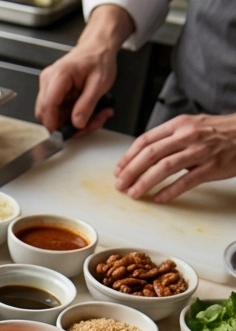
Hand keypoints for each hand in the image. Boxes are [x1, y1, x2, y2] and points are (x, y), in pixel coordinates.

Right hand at [36, 51, 115, 133]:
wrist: (98, 47)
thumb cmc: (99, 59)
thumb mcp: (100, 82)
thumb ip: (87, 104)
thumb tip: (77, 124)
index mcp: (59, 76)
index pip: (47, 107)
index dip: (55, 125)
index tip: (68, 134)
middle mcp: (48, 81)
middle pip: (46, 114)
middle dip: (66, 126)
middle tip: (89, 124)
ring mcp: (47, 86)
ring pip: (51, 116)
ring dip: (71, 122)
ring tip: (93, 116)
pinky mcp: (51, 92)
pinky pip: (56, 111)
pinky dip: (71, 116)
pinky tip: (85, 111)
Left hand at [114, 113, 235, 201]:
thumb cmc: (219, 132)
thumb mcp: (192, 127)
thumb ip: (169, 138)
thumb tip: (143, 155)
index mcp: (180, 125)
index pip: (146, 140)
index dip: (128, 157)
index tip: (118, 170)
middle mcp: (188, 135)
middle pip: (150, 154)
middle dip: (131, 172)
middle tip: (120, 186)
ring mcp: (200, 151)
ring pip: (164, 167)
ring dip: (145, 182)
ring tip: (133, 194)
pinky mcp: (211, 166)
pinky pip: (186, 181)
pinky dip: (170, 191)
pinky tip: (159, 198)